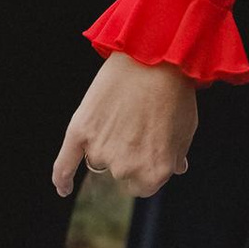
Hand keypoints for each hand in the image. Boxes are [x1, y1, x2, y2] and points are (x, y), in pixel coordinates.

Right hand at [53, 54, 197, 197]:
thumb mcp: (186, 130)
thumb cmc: (174, 94)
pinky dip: (62, 178)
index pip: (142, 186)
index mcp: (154, 173)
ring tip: (122, 113)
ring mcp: (101, 151)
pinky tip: (63, 188)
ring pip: (99, 159)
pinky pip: (65, 164)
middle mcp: (126, 168)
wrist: (154, 58)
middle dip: (128, 154)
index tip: (148, 147)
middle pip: (121, 173)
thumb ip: (176, 156)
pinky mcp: (80, 132)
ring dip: (107, 144)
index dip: (146, 167)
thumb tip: (176, 169)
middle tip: (138, 122)